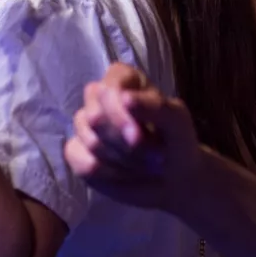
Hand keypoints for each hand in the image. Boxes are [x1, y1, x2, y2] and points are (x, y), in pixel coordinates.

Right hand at [63, 63, 205, 211]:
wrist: (173, 177)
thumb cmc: (175, 140)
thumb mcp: (177, 120)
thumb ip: (154, 105)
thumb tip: (124, 98)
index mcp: (123, 79)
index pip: (108, 88)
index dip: (119, 114)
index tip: (138, 137)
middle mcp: (99, 98)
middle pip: (94, 117)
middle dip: (126, 144)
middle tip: (155, 155)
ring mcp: (85, 125)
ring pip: (91, 142)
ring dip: (123, 161)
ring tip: (146, 164)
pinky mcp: (78, 152)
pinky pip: (82, 162)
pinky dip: (108, 175)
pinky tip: (125, 174)